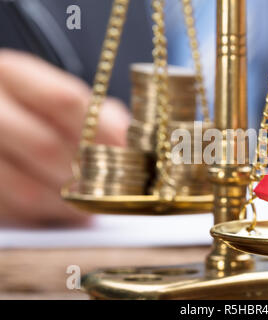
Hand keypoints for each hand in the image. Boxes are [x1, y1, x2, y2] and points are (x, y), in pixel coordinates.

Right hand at [0, 49, 129, 226]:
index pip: (65, 100)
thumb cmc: (37, 113)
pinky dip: (43, 217)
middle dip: (86, 175)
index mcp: (14, 75)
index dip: (104, 132)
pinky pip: (13, 211)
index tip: (130, 154)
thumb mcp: (63, 100)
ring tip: (87, 206)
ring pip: (26, 188)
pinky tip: (58, 210)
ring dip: (66, 204)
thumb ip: (99, 115)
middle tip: (110, 188)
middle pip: (46, 147)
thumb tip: (129, 144)